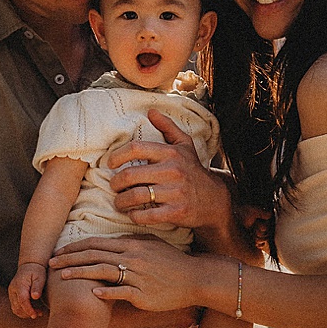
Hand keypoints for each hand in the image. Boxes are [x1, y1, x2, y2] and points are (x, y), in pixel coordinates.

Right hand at [8, 261, 46, 319]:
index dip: (28, 310)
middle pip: (17, 307)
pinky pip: (15, 306)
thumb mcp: (40, 277)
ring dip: (25, 314)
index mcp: (20, 285)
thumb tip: (35, 297)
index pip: (22, 301)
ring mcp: (11, 293)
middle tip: (39, 314)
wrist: (29, 265)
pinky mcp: (12, 295)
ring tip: (37, 313)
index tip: (35, 315)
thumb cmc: (36, 271)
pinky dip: (22, 311)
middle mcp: (13, 290)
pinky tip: (32, 310)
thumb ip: (37, 287)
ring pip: (15, 308)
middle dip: (28, 313)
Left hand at [50, 234, 221, 313]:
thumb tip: (112, 241)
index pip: (97, 243)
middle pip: (94, 255)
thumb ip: (131, 241)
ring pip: (103, 271)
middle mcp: (132, 257)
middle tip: (50, 262)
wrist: (194, 278)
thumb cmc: (172, 262)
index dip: (75, 246)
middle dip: (69, 258)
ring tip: (62, 276)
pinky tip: (91, 294)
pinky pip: (121, 292)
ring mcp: (137, 276)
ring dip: (80, 273)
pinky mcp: (143, 294)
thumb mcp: (152, 244)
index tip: (59, 251)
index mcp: (132, 245)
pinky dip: (106, 292)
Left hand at [108, 111, 231, 236]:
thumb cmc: (194, 170)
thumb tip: (151, 111)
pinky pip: (147, 215)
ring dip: (121, 201)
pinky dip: (135, 216)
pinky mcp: (176, 212)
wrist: (215, 200)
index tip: (110, 163)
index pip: (136, 148)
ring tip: (119, 202)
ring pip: (136, 196)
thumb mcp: (185, 145)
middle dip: (116, 183)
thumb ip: (168, 127)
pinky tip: (133, 213)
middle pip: (130, 175)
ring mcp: (175, 193)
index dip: (117, 155)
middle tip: (114, 186)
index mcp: (171, 153)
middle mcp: (172, 171)